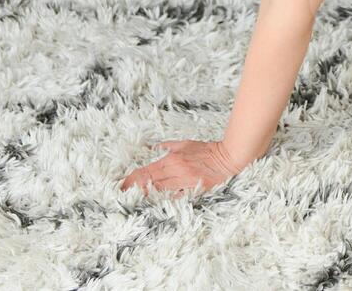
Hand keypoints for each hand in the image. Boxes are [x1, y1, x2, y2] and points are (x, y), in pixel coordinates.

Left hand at [119, 139, 244, 196]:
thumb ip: (168, 146)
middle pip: (149, 184)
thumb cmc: (209, 150)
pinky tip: (156, 207)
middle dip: (134, 191)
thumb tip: (154, 147)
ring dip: (147, 198)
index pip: (146, 172)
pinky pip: (177, 200)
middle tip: (122, 198)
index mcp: (172, 160)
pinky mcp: (195, 192)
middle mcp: (176, 172)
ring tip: (133, 203)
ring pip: (161, 194)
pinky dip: (166, 203)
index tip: (121, 187)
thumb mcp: (186, 144)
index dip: (131, 181)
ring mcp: (186, 183)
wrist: (230, 158)